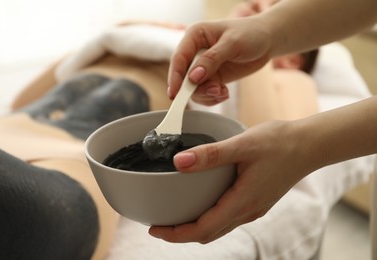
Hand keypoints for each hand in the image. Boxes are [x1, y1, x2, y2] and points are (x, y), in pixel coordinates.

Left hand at [149, 120, 315, 242]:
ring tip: (175, 217)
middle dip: (181, 234)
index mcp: (243, 201)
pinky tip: (201, 204)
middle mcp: (248, 210)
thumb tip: (179, 163)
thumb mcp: (243, 144)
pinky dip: (209, 218)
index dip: (176, 234)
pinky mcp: (257, 200)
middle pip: (209, 233)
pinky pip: (228, 218)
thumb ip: (210, 154)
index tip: (155, 229)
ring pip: (219, 227)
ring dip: (195, 227)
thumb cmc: (279, 143)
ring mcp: (254, 208)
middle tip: (159, 226)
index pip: (203, 229)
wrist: (309, 145)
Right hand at [167, 17, 272, 105]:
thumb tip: (193, 77)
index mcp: (194, 36)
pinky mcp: (211, 77)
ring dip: (207, 95)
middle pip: (184, 77)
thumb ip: (212, 59)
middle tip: (216, 91)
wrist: (267, 41)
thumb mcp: (232, 43)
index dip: (175, 77)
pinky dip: (213, 98)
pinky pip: (204, 94)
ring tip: (223, 91)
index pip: (179, 58)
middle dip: (197, 89)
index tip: (175, 94)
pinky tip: (225, 92)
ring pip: (193, 89)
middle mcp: (195, 52)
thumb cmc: (251, 34)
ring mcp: (202, 66)